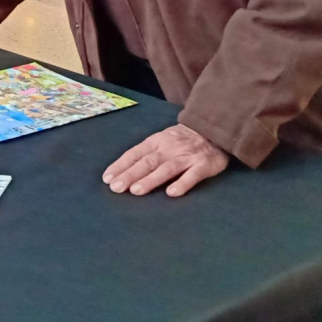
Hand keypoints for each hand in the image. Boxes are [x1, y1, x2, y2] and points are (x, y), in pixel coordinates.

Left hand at [102, 123, 228, 197]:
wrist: (213, 129)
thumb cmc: (181, 139)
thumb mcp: (161, 140)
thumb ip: (145, 154)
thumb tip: (121, 171)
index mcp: (156, 142)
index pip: (135, 154)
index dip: (121, 166)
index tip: (107, 179)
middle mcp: (168, 149)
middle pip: (147, 162)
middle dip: (130, 175)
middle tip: (116, 188)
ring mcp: (186, 157)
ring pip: (166, 169)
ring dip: (150, 180)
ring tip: (136, 191)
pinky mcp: (204, 165)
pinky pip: (193, 175)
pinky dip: (182, 183)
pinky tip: (172, 193)